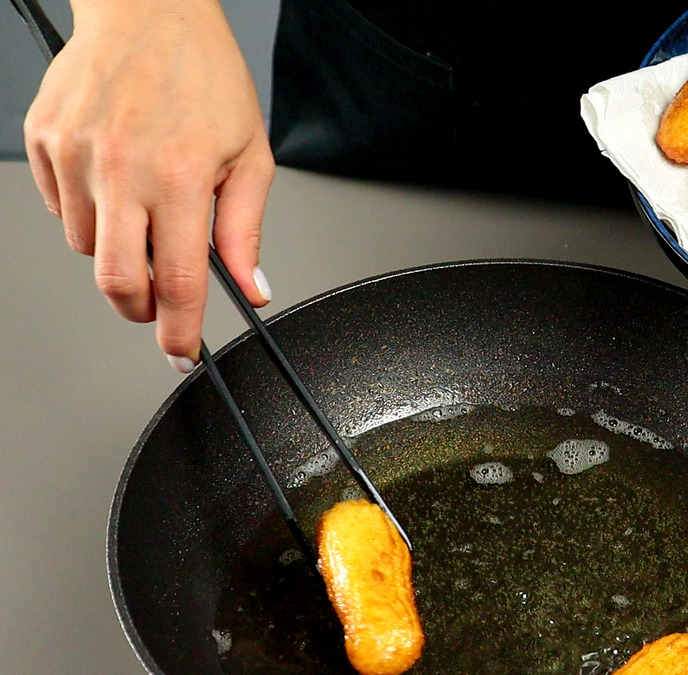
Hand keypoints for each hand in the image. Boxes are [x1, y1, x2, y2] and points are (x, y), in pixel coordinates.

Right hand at [24, 0, 274, 372]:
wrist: (148, 11)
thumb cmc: (204, 75)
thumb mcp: (250, 155)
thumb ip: (245, 230)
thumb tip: (251, 287)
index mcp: (177, 175)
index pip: (176, 281)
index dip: (178, 331)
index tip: (182, 354)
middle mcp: (120, 169)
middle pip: (116, 281)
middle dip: (142, 307)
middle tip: (162, 296)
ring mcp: (74, 155)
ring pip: (86, 248)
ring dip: (117, 249)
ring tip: (146, 204)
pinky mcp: (43, 142)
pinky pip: (60, 209)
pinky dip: (89, 212)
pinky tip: (116, 176)